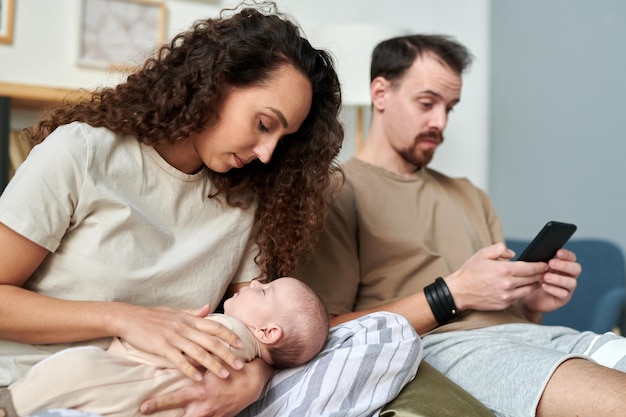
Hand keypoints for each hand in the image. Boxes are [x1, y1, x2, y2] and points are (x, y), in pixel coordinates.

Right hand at [107, 303, 243, 380]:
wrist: (129, 317)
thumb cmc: (152, 315)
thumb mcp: (175, 311)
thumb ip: (193, 312)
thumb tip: (208, 308)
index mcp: (189, 318)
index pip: (215, 326)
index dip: (229, 335)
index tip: (241, 344)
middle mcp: (185, 327)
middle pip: (211, 342)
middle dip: (227, 354)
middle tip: (240, 365)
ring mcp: (174, 337)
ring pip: (199, 352)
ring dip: (213, 365)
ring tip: (225, 375)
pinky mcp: (162, 347)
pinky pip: (179, 360)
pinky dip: (190, 370)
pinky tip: (198, 379)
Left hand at [139, 358, 272, 416]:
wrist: (252, 384)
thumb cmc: (232, 370)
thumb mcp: (214, 364)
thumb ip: (196, 362)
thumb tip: (180, 355)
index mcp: (200, 392)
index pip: (174, 400)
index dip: (157, 404)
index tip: (143, 406)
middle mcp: (202, 408)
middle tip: (147, 414)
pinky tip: (185, 416)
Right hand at [446, 243, 548, 311]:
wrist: (459, 292)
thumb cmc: (470, 272)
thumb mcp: (482, 254)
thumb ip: (499, 249)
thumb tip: (513, 253)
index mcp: (503, 270)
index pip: (530, 268)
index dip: (540, 265)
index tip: (545, 263)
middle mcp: (507, 284)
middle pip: (532, 279)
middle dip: (540, 274)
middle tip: (545, 270)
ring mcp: (506, 296)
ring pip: (529, 289)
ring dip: (534, 284)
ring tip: (537, 278)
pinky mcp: (504, 304)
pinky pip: (519, 297)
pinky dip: (523, 291)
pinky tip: (523, 286)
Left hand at [521, 248, 580, 313]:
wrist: (528, 298)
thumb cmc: (533, 280)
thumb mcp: (535, 269)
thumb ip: (540, 261)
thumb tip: (538, 253)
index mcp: (564, 265)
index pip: (571, 258)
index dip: (567, 254)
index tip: (558, 252)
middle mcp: (569, 276)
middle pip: (576, 269)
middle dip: (564, 265)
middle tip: (551, 263)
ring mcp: (568, 288)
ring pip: (571, 282)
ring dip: (558, 278)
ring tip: (545, 277)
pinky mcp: (563, 298)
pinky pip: (563, 294)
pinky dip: (554, 289)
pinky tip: (544, 286)